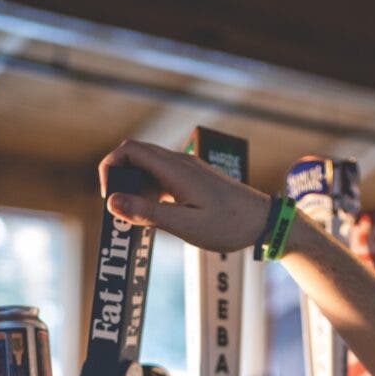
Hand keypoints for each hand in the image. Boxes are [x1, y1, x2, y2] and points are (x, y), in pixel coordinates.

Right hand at [98, 138, 270, 253]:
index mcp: (176, 169)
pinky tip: (157, 217)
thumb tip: (112, 202)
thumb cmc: (230, 225)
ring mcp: (187, 170)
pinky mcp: (192, 179)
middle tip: (121, 213)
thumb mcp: (186, 225)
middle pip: (135, 155)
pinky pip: (162, 178)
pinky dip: (150, 193)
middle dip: (120, 179)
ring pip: (148, 168)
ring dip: (135, 188)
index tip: (111, 199)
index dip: (110, 168)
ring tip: (140, 220)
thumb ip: (148, 213)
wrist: (264, 221)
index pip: (129, 150)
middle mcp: (180, 163)